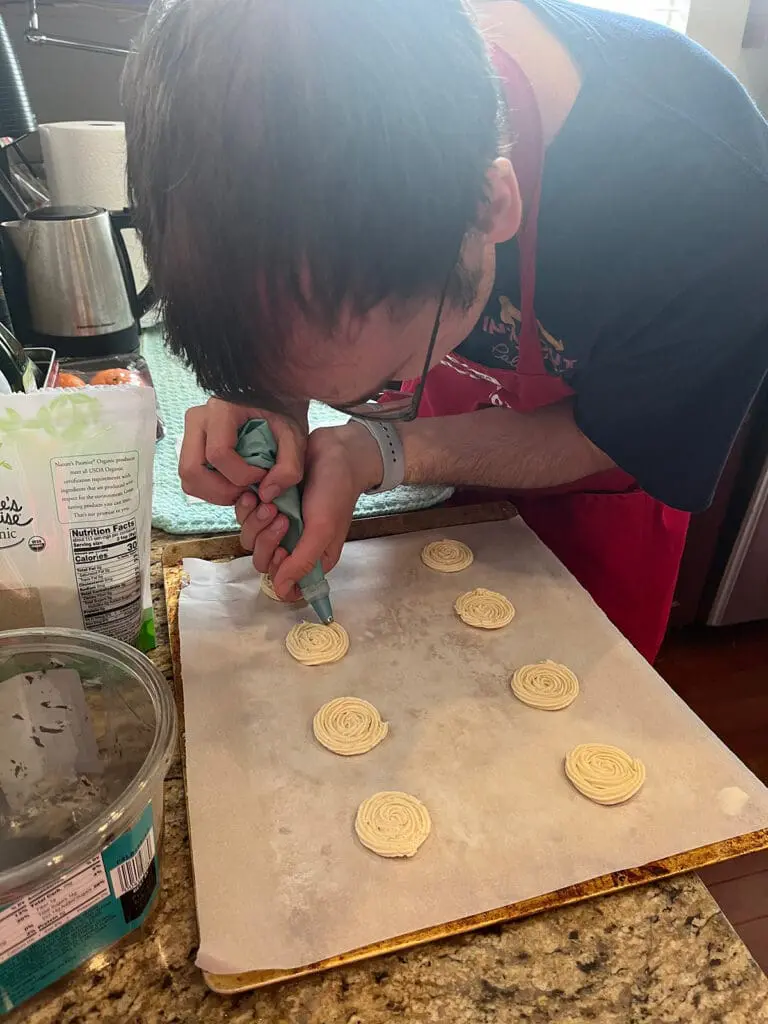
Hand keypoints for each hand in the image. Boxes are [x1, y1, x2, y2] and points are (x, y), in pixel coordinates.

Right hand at [179, 398, 306, 504]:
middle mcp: (199, 418)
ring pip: (188, 478)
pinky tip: (235, 485)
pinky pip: (192, 479)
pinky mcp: (192, 446)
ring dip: (216, 494)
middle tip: (249, 491)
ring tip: (243, 489)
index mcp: (222, 409)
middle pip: (192, 470)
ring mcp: (191, 432)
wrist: (276, 401)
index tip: (263, 475)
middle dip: (222, 491)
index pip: (218, 454)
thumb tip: (265, 494)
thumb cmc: (284, 414)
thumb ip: (289, 466)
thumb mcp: (296, 436)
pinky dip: (212, 491)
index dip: (241, 475)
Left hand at [236, 422, 382, 599]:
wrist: (334, 450)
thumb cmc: (335, 490)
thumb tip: (281, 591)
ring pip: (251, 540)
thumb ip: (303, 562)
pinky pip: (245, 517)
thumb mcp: (323, 529)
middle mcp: (294, 546)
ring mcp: (278, 526)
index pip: (286, 585)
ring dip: (256, 522)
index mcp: (313, 558)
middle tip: (281, 517)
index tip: (283, 551)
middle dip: (267, 541)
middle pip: (263, 562)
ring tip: (271, 502)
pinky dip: (247, 507)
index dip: (278, 572)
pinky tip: (256, 494)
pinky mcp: (267, 506)